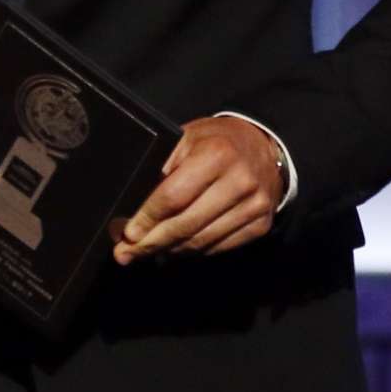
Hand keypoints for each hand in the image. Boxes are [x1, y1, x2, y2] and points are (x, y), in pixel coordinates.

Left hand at [113, 115, 282, 264]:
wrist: (263, 146)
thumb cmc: (216, 141)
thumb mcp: (186, 139)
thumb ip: (162, 166)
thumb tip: (132, 204)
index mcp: (217, 154)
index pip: (173, 196)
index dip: (147, 218)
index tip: (128, 233)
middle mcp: (240, 181)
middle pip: (186, 224)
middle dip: (152, 242)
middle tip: (127, 253)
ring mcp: (254, 205)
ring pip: (201, 241)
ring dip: (170, 251)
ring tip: (148, 252)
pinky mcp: (261, 224)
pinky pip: (219, 247)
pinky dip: (194, 251)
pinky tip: (176, 250)